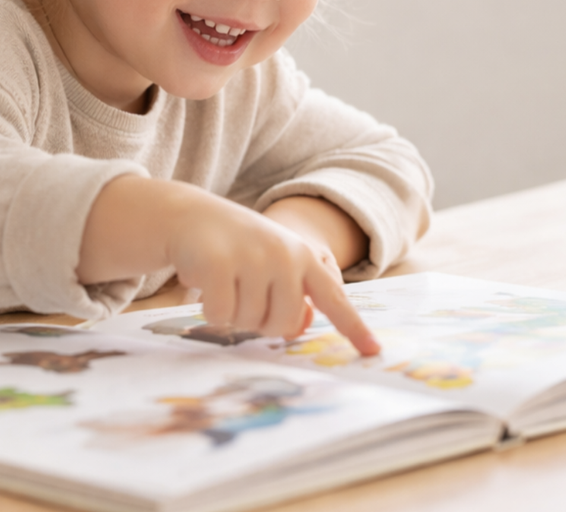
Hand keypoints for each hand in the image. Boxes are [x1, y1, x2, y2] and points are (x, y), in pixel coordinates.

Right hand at [78, 176, 379, 354]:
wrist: (191, 215)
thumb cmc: (238, 249)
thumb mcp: (273, 264)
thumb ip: (294, 293)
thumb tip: (301, 326)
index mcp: (304, 257)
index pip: (334, 298)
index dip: (354, 328)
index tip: (374, 352)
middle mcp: (284, 256)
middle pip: (282, 324)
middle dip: (261, 323)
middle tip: (243, 297)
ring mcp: (251, 258)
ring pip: (249, 323)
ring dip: (233, 315)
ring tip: (224, 285)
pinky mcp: (219, 265)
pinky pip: (220, 317)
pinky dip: (210, 311)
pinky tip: (204, 285)